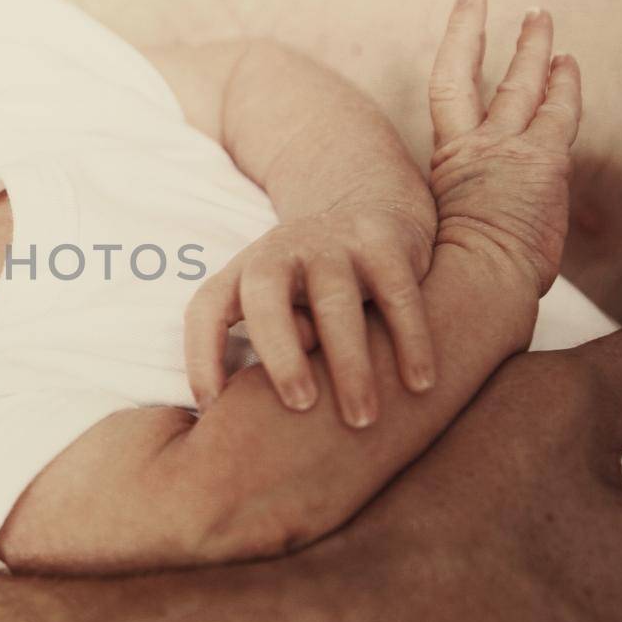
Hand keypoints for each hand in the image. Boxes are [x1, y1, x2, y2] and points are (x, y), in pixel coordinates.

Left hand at [184, 200, 436, 424]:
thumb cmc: (312, 284)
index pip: (206, 310)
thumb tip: (267, 414)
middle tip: (300, 405)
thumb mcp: (280, 305)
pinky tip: (420, 383)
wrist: (369, 203)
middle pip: (265, 299)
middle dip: (280, 353)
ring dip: (349, 363)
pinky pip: (397, 294)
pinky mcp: (383, 242)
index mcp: (243, 273)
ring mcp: (332, 244)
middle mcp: (280, 253)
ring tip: (362, 418)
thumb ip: (271, 347)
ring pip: (335, 303)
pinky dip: (410, 339)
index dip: (201, 355)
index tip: (211, 407)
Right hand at [428, 0, 581, 294]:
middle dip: (479, 30)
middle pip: (478, 73)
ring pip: (524, 85)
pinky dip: (565, 86)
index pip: (445, 85)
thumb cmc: (458, 270)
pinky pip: (561, 111)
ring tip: (539, 19)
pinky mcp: (545, 162)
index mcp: (446, 160)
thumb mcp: (442, 228)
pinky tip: (569, 67)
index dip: (458, 40)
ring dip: (534, 49)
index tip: (467, 9)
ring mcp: (510, 149)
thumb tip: (456, 208)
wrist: (479, 280)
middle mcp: (475, 145)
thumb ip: (456, 201)